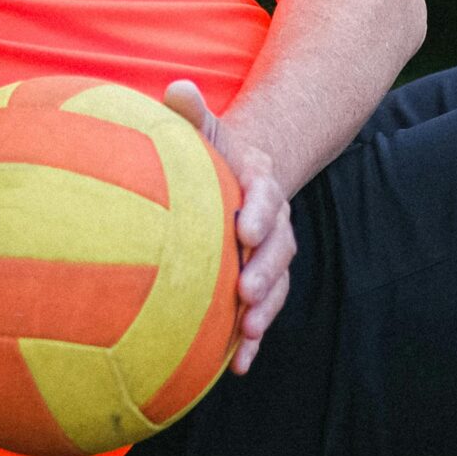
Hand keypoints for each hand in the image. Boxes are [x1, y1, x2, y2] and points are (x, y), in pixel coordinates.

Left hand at [160, 79, 293, 374]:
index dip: (261, 213)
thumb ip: (192, 113)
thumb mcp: (204, 130)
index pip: (267, 197)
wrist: (235, 178)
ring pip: (276, 285)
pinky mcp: (258, 285)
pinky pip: (261, 314)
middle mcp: (274, 223)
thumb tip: (177, 88)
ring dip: (265, 311)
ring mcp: (270, 256)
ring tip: (248, 333)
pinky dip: (254, 340)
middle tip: (246, 291)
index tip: (246, 229)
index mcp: (260, 185)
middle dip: (266, 271)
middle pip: (279, 248)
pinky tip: (237, 367)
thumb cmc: (209, 155)